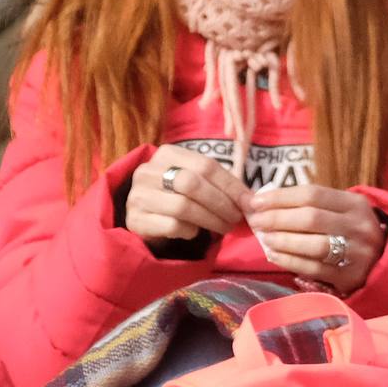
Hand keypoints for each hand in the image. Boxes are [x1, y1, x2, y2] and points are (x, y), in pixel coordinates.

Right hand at [122, 145, 250, 244]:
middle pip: (192, 184)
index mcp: (167, 154)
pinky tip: (195, 232)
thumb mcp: (197, 183)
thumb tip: (251, 201)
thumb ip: (221, 186)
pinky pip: (172, 225)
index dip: (231, 185)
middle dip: (221, 203)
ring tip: (224, 228)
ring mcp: (138, 195)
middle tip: (235, 218)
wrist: (146, 217)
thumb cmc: (177, 196)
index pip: (206, 166)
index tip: (249, 203)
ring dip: (210, 220)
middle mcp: (148, 171)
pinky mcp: (136, 220)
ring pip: (183, 206)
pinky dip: (190, 231)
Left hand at [244, 185, 387, 294]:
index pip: (312, 194)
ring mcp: (356, 253)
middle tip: (256, 220)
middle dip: (277, 218)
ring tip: (264, 238)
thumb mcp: (342, 210)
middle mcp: (358, 226)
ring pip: (313, 245)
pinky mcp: (349, 277)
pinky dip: (290, 261)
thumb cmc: (352, 231)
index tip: (256, 201)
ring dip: (283, 240)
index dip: (280, 197)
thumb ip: (311, 204)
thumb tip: (265, 202)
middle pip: (310, 218)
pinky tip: (274, 255)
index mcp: (354, 204)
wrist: (385, 263)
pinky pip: (313, 268)